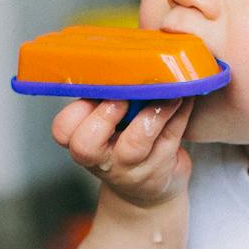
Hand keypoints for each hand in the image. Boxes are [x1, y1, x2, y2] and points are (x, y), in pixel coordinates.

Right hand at [52, 97, 193, 208]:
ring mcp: (131, 170)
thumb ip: (104, 99)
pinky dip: (179, 114)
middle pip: (86, 145)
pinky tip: (184, 97)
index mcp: (82, 142)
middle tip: (123, 98)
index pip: (63, 130)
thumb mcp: (104, 126)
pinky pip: (170, 138)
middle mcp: (102, 160)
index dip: (76, 112)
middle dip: (104, 115)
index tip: (97, 92)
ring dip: (152, 113)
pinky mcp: (161, 171)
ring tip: (167, 93)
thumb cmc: (122, 145)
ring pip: (135, 144)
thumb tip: (119, 58)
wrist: (146, 190)